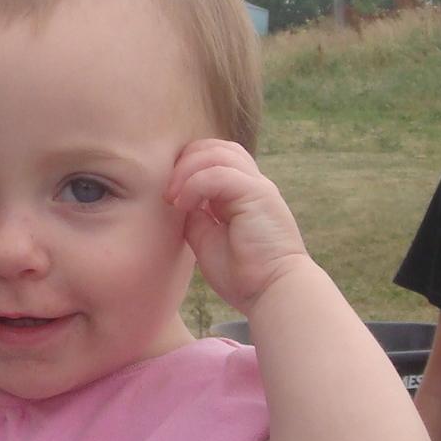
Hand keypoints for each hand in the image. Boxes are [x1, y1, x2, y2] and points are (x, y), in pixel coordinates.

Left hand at [165, 139, 311, 314]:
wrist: (272, 293)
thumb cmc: (242, 274)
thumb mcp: (206, 239)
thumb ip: (195, 215)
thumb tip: (178, 199)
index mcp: (241, 192)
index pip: (213, 157)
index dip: (186, 166)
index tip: (168, 195)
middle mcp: (252, 184)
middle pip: (215, 147)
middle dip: (184, 161)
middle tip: (167, 192)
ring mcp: (257, 186)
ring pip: (218, 152)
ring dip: (187, 170)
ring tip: (173, 198)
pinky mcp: (258, 195)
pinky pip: (220, 173)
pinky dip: (195, 184)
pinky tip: (184, 204)